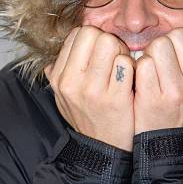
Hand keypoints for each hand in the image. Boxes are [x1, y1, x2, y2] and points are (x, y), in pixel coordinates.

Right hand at [44, 26, 134, 150]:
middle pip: (93, 34)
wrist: (103, 149)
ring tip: (122, 69)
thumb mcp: (63, 100)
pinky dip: (132, 67)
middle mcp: (72, 82)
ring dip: (121, 53)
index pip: (77, 35)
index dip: (94, 39)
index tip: (100, 55)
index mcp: (59, 78)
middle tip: (114, 59)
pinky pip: (126, 63)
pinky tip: (130, 79)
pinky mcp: (116, 98)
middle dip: (108, 42)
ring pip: (110, 44)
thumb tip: (50, 63)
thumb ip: (57, 78)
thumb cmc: (87, 118)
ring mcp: (94, 90)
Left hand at [134, 26, 182, 133]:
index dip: (182, 38)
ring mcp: (174, 91)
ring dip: (149, 54)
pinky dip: (138, 68)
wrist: (166, 145)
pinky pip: (143, 64)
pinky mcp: (152, 98)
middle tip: (159, 60)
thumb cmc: (182, 112)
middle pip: (176, 35)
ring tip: (150, 69)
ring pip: (158, 46)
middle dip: (164, 43)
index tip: (175, 52)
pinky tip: (141, 79)